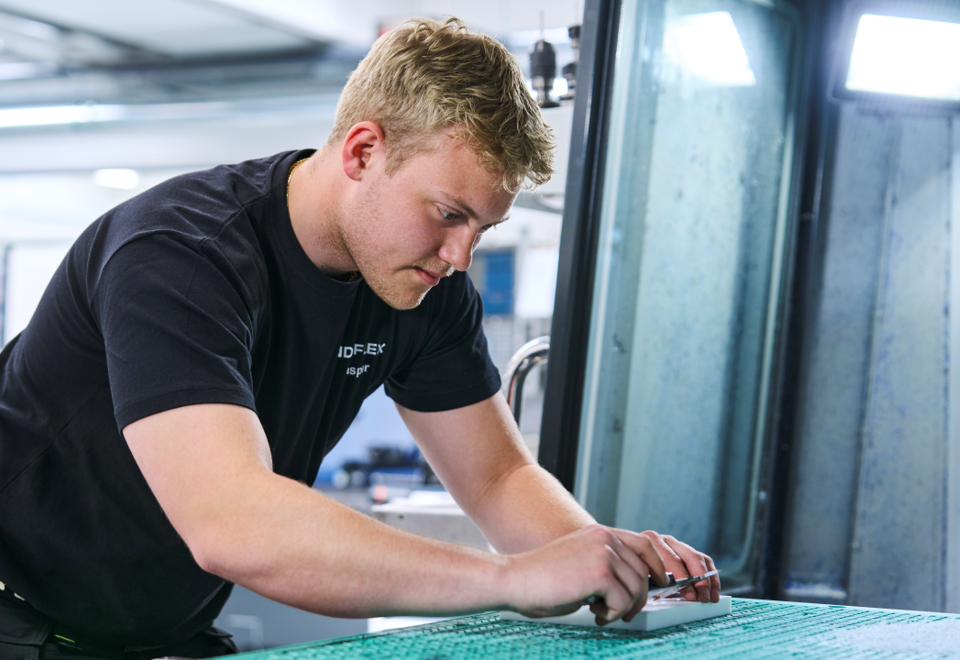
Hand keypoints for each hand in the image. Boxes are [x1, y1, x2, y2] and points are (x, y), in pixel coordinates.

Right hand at [503, 524, 669, 623]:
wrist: (515, 579)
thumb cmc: (542, 578)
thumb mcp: (580, 563)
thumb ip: (605, 564)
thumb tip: (633, 586)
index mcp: (600, 533)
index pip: (644, 544)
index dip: (656, 566)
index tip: (659, 583)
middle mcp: (605, 538)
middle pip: (643, 572)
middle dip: (636, 599)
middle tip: (617, 614)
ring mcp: (604, 553)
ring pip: (636, 589)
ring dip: (622, 608)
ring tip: (600, 613)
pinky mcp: (600, 572)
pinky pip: (622, 602)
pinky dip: (611, 614)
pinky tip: (592, 613)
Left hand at [622, 530, 720, 605]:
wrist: (627, 559)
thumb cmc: (632, 572)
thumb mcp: (637, 576)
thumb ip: (649, 583)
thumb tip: (663, 596)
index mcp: (648, 543)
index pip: (669, 558)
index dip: (681, 577)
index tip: (689, 594)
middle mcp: (664, 539)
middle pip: (687, 557)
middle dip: (697, 580)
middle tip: (701, 597)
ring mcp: (676, 544)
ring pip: (698, 558)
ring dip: (707, 580)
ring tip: (710, 598)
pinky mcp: (687, 550)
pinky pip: (705, 560)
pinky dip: (711, 577)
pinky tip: (713, 592)